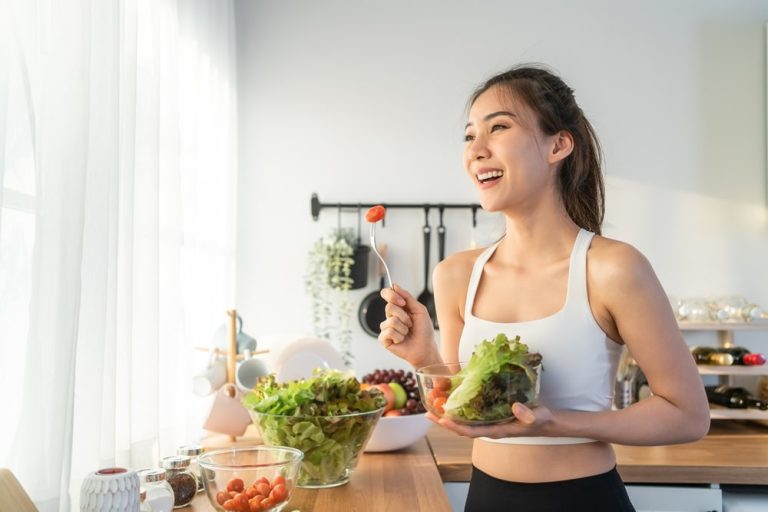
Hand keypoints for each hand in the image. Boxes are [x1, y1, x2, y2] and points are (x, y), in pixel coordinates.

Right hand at [378, 284, 437, 367]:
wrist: (426, 348)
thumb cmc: (424, 331)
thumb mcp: (419, 310)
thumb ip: (407, 297)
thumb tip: (394, 285)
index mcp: (398, 308)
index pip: (387, 294)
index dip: (391, 295)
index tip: (402, 303)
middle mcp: (390, 316)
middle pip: (389, 307)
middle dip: (403, 316)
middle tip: (411, 324)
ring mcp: (386, 328)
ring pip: (390, 321)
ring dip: (403, 328)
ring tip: (407, 333)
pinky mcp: (384, 339)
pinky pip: (388, 332)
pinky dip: (398, 336)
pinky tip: (402, 340)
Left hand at [426, 403, 553, 438]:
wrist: (544, 421)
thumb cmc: (540, 420)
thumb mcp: (537, 416)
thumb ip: (527, 414)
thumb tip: (516, 407)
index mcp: (496, 431)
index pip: (471, 432)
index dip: (456, 427)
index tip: (442, 419)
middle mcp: (488, 429)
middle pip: (461, 429)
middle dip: (444, 422)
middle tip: (427, 414)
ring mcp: (488, 424)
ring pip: (463, 423)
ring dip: (447, 417)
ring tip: (432, 408)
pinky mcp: (489, 417)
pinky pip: (470, 416)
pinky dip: (458, 411)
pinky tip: (450, 403)